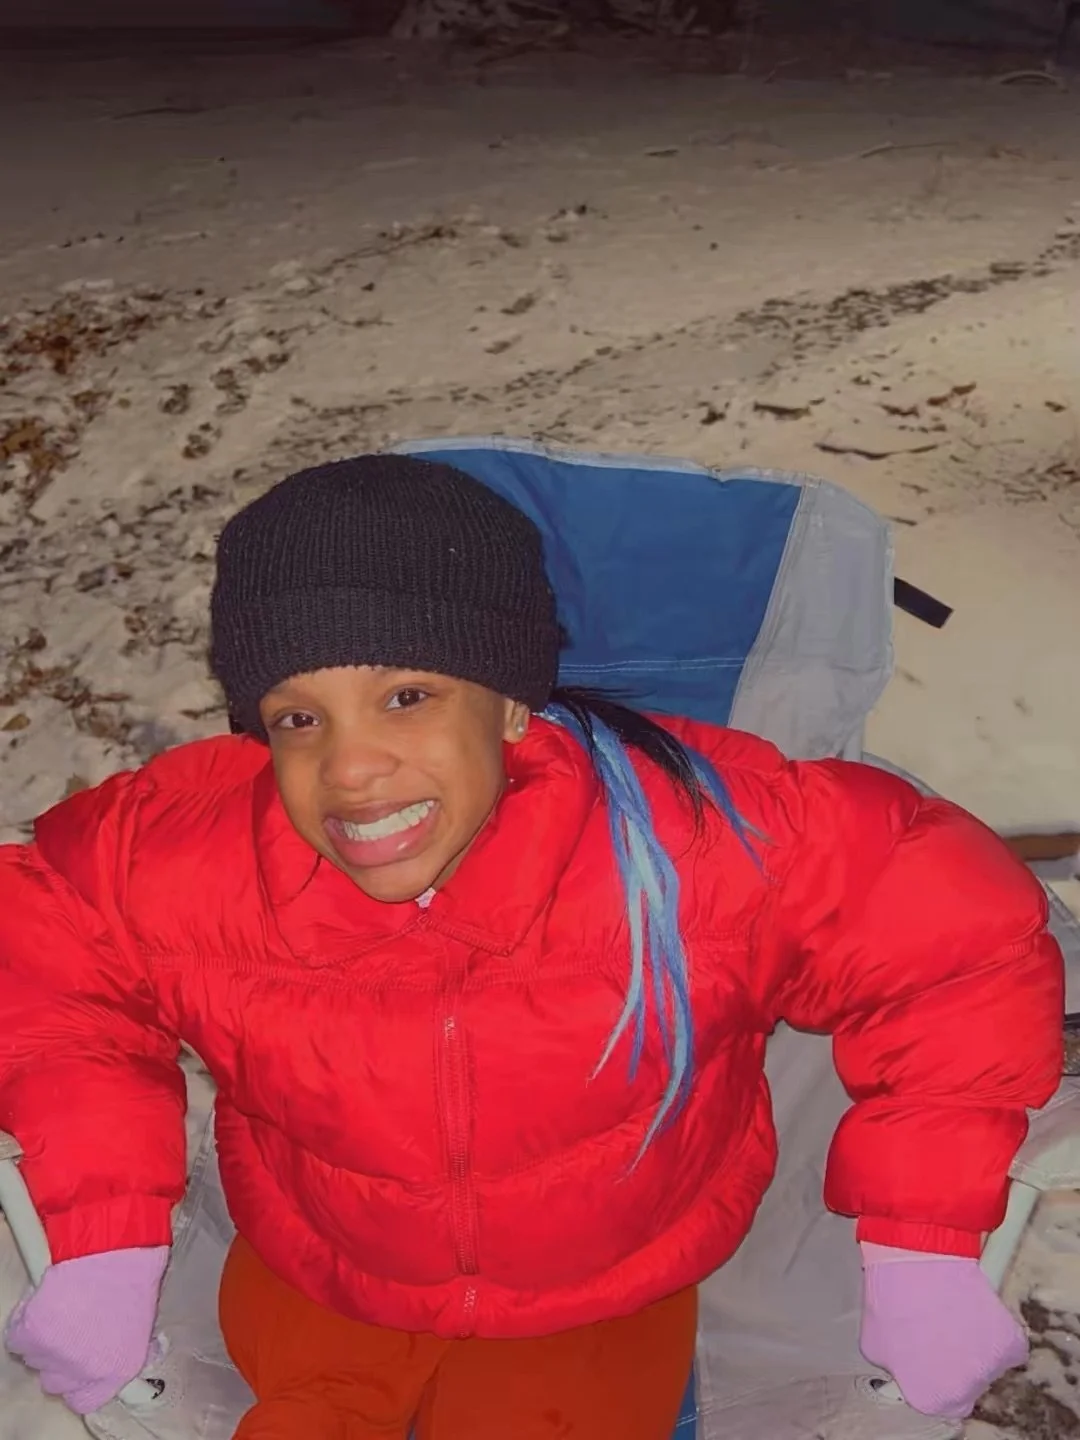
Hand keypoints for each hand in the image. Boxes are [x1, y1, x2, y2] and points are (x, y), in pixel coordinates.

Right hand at [5, 1246, 167, 1414]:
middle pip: (55, 1381)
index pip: (85, 1400)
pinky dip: (24, 1320)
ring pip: (35, 1358)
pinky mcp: (31, 1334)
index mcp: (115, 1372)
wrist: (114, 1247)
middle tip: (70, 1329)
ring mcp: (54, 1356)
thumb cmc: (133, 1277)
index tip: (79, 1365)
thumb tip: (124, 1358)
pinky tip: (43, 1299)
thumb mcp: (142, 1323)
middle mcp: (82, 1373)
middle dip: (60, 1358)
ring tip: (63, 1306)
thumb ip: (127, 1349)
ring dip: (43, 1338)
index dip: (79, 1381)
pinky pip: (17, 1337)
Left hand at [859, 1244, 1027, 1418]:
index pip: (936, 1400)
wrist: (917, 1259)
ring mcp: (991, 1370)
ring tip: (952, 1314)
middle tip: (940, 1332)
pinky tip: (974, 1310)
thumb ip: (895, 1369)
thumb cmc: (891, 1299)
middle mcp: (964, 1393)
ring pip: (986, 1366)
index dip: (931, 1376)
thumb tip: (904, 1369)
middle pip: (965, 1386)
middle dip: (955, 1365)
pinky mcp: (1011, 1345)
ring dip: (975, 1347)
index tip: (927, 1357)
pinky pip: (1006, 1346)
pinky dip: (996, 1331)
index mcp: (929, 1399)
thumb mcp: (874, 1345)